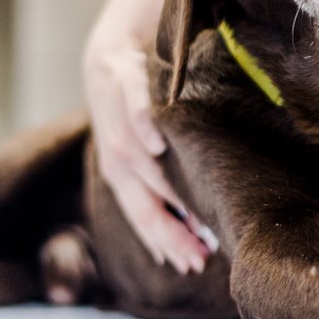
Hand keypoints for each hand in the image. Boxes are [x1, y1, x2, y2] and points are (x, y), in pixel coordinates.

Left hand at [83, 36, 211, 273]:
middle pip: (145, 204)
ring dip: (167, 191)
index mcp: (122, 177)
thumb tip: (200, 224)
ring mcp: (118, 125)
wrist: (115, 53)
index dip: (168, 243)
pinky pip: (135, 112)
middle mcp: (118, 158)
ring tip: (196, 212)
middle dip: (173, 233)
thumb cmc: (139, 108)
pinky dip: (144, 129)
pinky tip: (158, 144)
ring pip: (142, 165)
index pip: (145, 219)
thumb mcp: (148, 149)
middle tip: (202, 255)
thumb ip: (167, 183)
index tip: (194, 265)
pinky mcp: (125, 87)